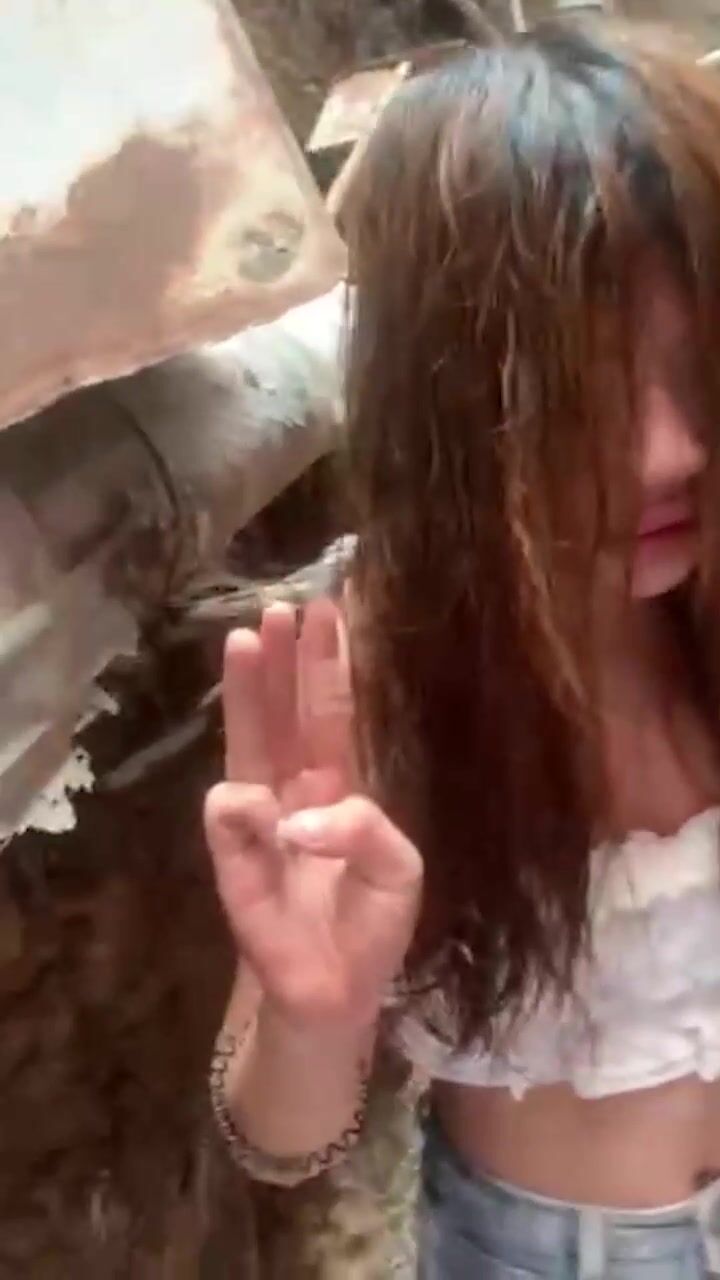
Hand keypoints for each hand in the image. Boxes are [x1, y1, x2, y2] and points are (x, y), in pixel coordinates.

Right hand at [204, 598, 422, 1029]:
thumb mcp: (398, 870)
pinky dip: (243, 809)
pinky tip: (259, 810)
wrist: (335, 995)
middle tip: (278, 606)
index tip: (326, 610)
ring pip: (248, 745)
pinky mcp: (234, 866)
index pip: (331, 716)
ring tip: (246, 639)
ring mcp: (261, 826)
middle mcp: (295, 794)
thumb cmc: (371, 927)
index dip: (329, 666)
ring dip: (248, 693)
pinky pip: (231, 820)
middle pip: (285, 716)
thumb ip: (364, 828)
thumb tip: (294, 815)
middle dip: (283, 662)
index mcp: (339, 790)